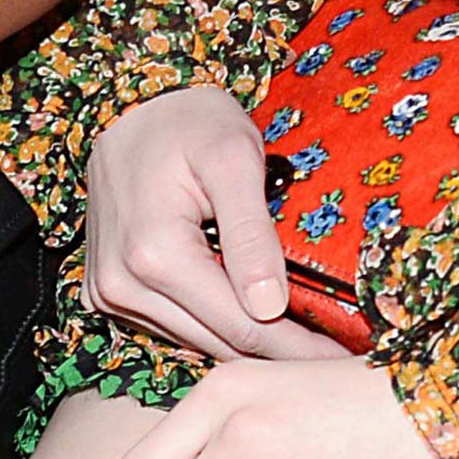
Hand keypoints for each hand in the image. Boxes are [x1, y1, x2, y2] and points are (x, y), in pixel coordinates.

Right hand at [86, 85, 350, 362]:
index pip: (242, 329)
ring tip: (301, 331)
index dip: (299, 348)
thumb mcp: (233, 158)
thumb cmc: (187, 119)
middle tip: (335, 350)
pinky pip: (174, 326)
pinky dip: (213, 322)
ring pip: (198, 341)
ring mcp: (111, 290)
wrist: (130, 102)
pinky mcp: (110, 289)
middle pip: (221, 344)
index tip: (348, 357)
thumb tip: (270, 306)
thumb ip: (251, 231)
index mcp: (153, 254)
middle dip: (280, 350)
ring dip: (247, 340)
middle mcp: (122, 284)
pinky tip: (247, 305)